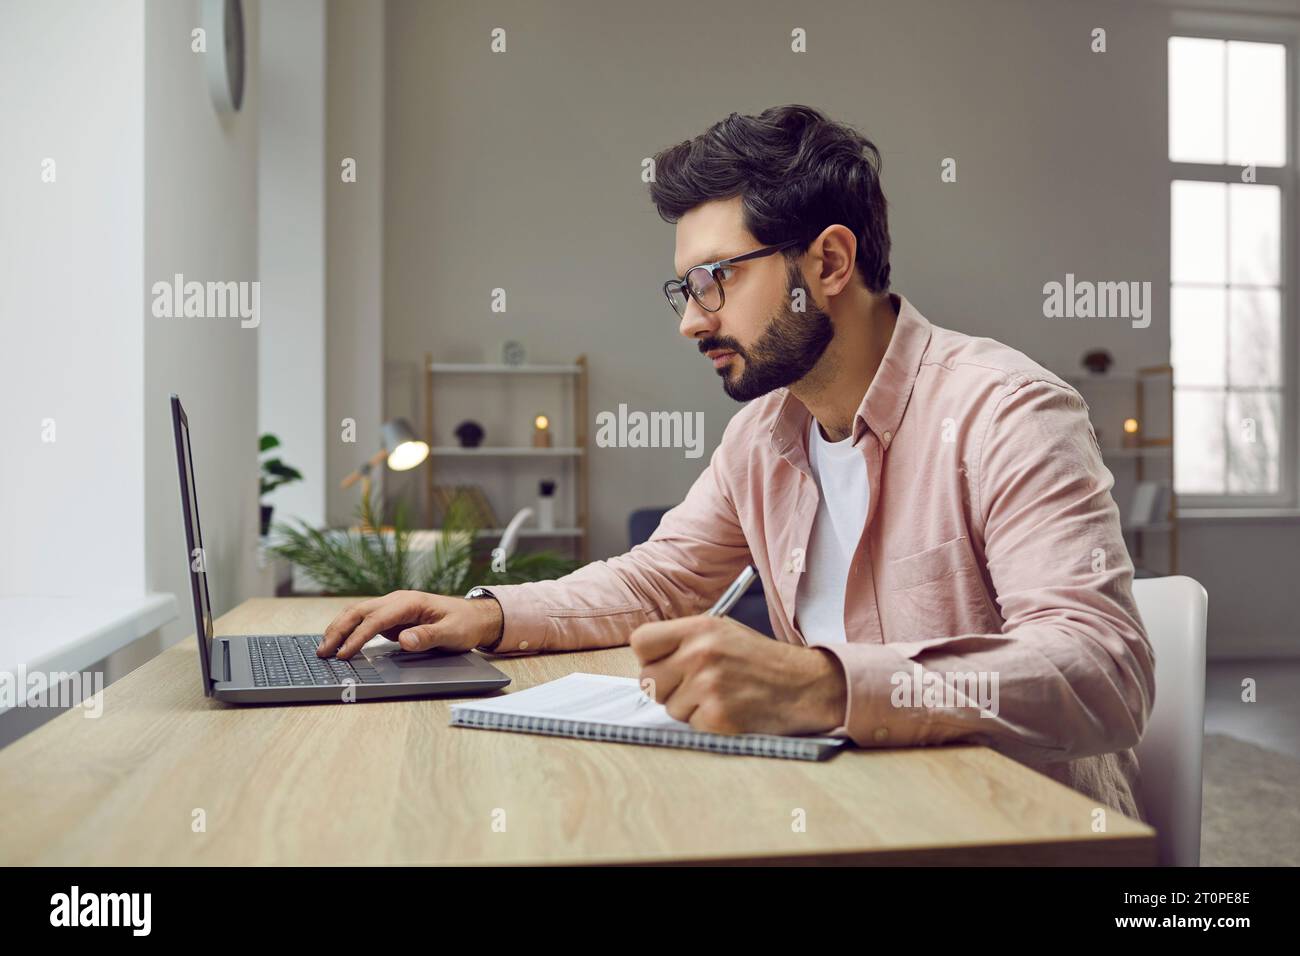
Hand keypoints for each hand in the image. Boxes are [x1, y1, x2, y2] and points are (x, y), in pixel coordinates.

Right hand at [317, 590, 502, 659]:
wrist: (473, 617)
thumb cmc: (464, 623)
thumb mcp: (452, 633)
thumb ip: (429, 636)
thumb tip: (405, 640)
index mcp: (409, 602)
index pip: (376, 619)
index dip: (358, 637)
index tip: (345, 654)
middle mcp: (397, 600)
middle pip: (359, 612)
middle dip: (338, 630)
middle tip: (323, 652)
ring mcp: (392, 608)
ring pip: (357, 614)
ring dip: (339, 629)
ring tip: (324, 648)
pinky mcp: (391, 617)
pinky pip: (365, 621)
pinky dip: (349, 630)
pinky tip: (339, 643)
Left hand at [629, 615, 846, 736]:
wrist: (805, 685)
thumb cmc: (761, 660)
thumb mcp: (724, 631)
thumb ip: (685, 640)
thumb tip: (647, 660)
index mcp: (699, 627)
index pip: (641, 642)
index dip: (649, 657)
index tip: (662, 663)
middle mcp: (700, 653)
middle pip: (648, 679)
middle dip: (667, 687)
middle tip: (696, 685)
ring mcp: (708, 686)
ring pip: (669, 707)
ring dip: (689, 707)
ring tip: (721, 695)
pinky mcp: (718, 716)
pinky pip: (691, 725)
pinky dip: (707, 723)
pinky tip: (731, 709)